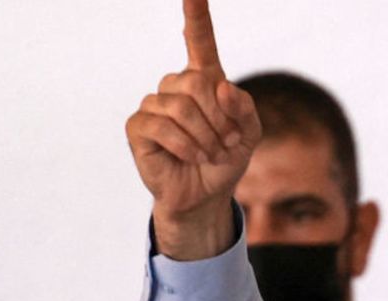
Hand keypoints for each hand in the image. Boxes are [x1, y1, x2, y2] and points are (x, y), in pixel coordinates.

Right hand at [125, 0, 260, 258]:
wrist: (206, 195)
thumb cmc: (226, 160)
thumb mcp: (250, 135)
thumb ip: (245, 109)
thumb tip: (222, 86)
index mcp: (204, 80)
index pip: (199, 41)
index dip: (196, 16)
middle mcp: (176, 86)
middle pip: (197, 82)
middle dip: (220, 118)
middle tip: (226, 144)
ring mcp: (154, 105)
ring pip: (181, 107)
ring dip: (206, 137)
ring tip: (211, 154)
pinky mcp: (138, 127)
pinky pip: (163, 127)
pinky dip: (186, 146)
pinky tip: (192, 157)